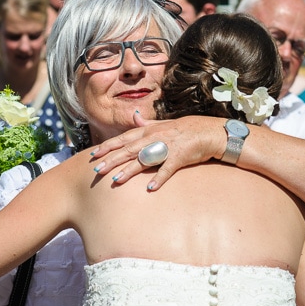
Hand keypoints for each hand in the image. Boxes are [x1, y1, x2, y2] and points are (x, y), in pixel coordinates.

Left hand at [89, 111, 224, 190]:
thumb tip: (134, 117)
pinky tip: (150, 188)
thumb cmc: (185, 129)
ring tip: (116, 180)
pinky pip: (168, 169)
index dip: (108, 147)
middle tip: (97, 170)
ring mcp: (167, 147)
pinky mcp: (179, 157)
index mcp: (149, 131)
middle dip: (112, 160)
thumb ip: (147, 123)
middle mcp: (155, 138)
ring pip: (144, 160)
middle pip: (129, 150)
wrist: (209, 131)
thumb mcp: (164, 124)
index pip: (123, 139)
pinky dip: (159, 178)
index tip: (94, 155)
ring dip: (129, 171)